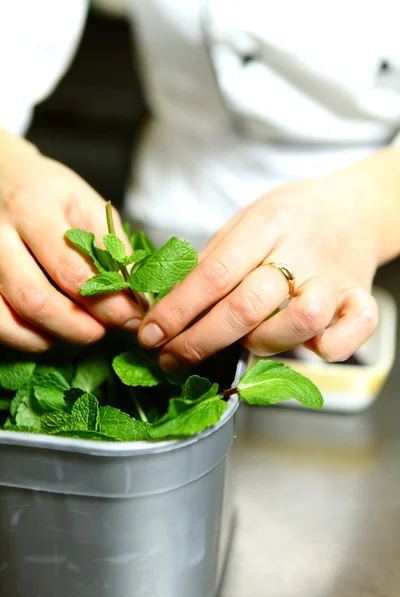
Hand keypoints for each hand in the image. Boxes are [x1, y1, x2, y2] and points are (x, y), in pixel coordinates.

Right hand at [0, 130, 140, 351]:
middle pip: (37, 300)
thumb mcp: (86, 205)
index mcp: (31, 210)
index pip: (72, 271)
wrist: (1, 178)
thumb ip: (111, 247)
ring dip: (54, 336)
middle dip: (80, 327)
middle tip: (106, 330)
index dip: (107, 302)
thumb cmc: (47, 193)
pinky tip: (50, 331)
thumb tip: (135, 294)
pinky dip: (27, 339)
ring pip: (11, 319)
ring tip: (82, 330)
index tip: (130, 316)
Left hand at [138, 149, 399, 370]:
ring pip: (300, 322)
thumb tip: (168, 304)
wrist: (352, 209)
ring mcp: (336, 277)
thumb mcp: (245, 222)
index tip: (151, 335)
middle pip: (248, 305)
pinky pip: (353, 334)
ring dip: (262, 343)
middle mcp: (302, 250)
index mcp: (266, 224)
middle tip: (172, 357)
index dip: (177, 310)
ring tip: (244, 342)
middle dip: (201, 340)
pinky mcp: (362, 298)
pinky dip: (329, 348)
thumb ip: (213, 261)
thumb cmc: (290, 219)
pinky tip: (308, 347)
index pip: (214, 273)